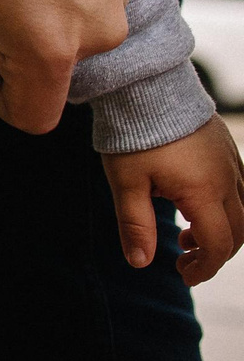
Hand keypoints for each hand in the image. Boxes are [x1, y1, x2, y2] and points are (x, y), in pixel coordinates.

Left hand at [101, 119, 243, 285]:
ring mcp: (231, 163)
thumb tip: (140, 263)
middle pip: (237, 232)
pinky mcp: (227, 150)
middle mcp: (227, 179)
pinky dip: (223, 208)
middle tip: (183, 261)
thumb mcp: (127, 182)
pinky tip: (193, 205)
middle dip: (214, 253)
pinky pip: (239, 189)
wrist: (146, 86)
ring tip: (186, 236)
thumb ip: (136, 225)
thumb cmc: (134, 133)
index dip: (204, 267)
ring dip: (220, 231)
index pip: (218, 244)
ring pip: (243, 211)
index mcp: (204, 192)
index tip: (183, 275)